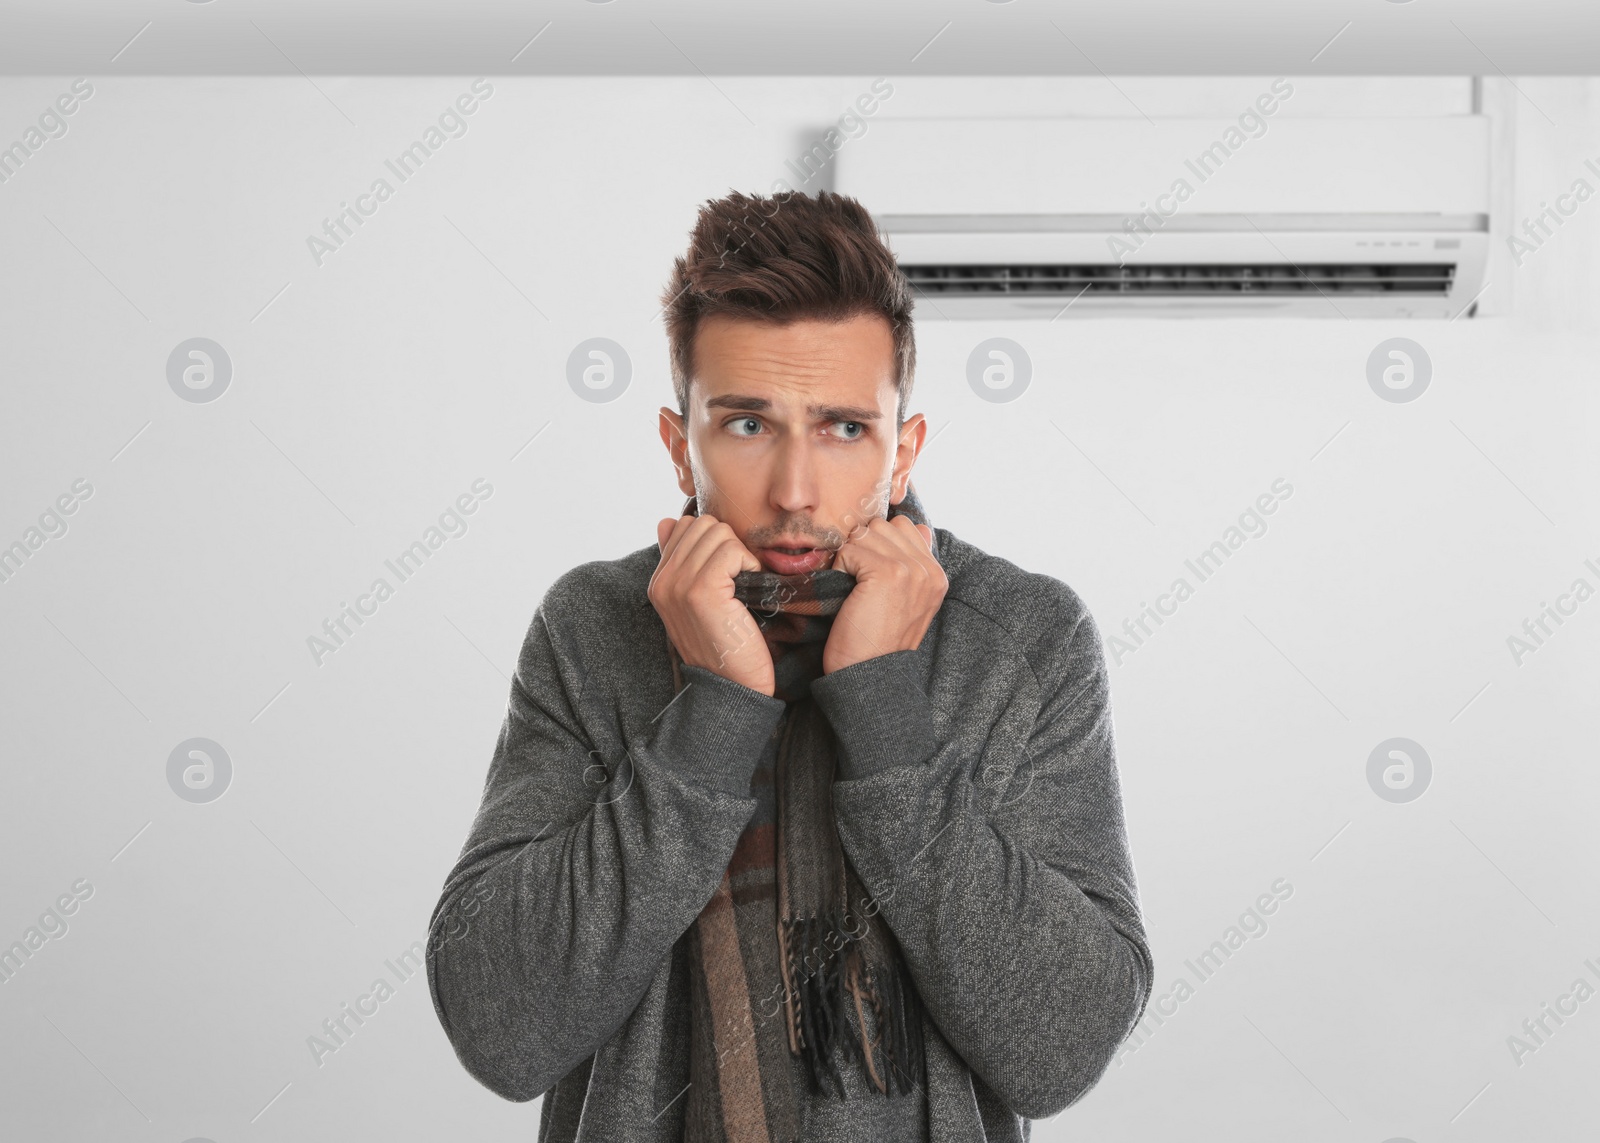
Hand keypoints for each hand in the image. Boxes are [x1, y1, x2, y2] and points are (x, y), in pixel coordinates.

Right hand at [650, 513, 775, 696]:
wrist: (733, 687)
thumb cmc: (726, 644)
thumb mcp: (697, 602)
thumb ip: (683, 562)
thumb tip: (668, 521)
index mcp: (659, 581)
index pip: (685, 526)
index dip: (715, 543)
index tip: (727, 574)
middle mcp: (663, 581)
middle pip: (703, 524)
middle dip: (729, 545)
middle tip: (738, 580)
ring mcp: (678, 585)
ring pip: (718, 532)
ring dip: (740, 555)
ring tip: (742, 586)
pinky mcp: (701, 591)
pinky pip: (731, 550)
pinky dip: (749, 564)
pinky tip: (749, 589)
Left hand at [823, 515, 946, 674]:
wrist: (868, 676)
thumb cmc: (875, 642)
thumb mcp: (905, 601)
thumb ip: (912, 563)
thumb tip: (918, 525)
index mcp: (936, 575)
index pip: (906, 527)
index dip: (878, 545)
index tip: (870, 577)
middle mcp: (929, 570)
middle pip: (883, 526)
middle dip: (863, 548)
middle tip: (859, 585)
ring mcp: (911, 569)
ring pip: (865, 533)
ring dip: (850, 558)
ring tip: (854, 590)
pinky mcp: (888, 572)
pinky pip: (850, 549)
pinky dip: (839, 570)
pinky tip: (848, 596)